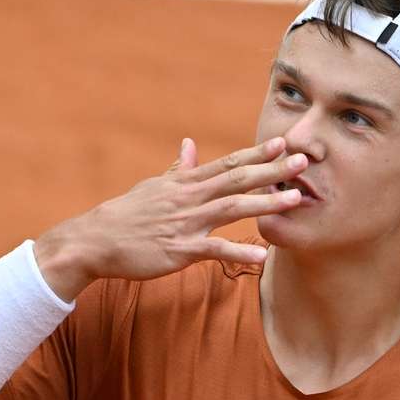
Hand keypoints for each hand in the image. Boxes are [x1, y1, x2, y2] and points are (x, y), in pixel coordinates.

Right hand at [35, 137, 306, 299]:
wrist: (96, 240)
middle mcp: (189, 198)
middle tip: (304, 161)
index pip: (227, 163)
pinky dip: (238, 252)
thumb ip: (178, 169)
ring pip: (231, 208)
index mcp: (185, 183)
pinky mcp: (179, 250)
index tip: (284, 143)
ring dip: (265, 203)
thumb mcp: (152, 187)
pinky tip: (262, 256)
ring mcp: (185, 223)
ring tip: (295, 199)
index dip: (257, 153)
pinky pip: (214, 250)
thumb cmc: (126, 215)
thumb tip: (189, 144)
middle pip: (237, 179)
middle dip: (272, 170)